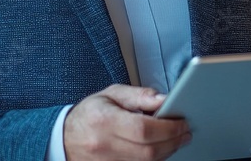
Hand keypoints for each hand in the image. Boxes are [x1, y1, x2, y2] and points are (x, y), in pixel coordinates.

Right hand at [63, 84, 191, 160]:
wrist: (65, 139)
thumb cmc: (90, 114)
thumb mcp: (111, 94)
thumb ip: (139, 95)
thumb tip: (164, 99)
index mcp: (104, 120)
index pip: (143, 129)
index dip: (168, 127)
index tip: (182, 122)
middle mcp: (104, 145)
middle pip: (148, 151)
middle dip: (173, 141)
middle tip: (185, 132)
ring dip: (167, 152)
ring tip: (176, 139)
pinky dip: (154, 160)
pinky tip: (160, 150)